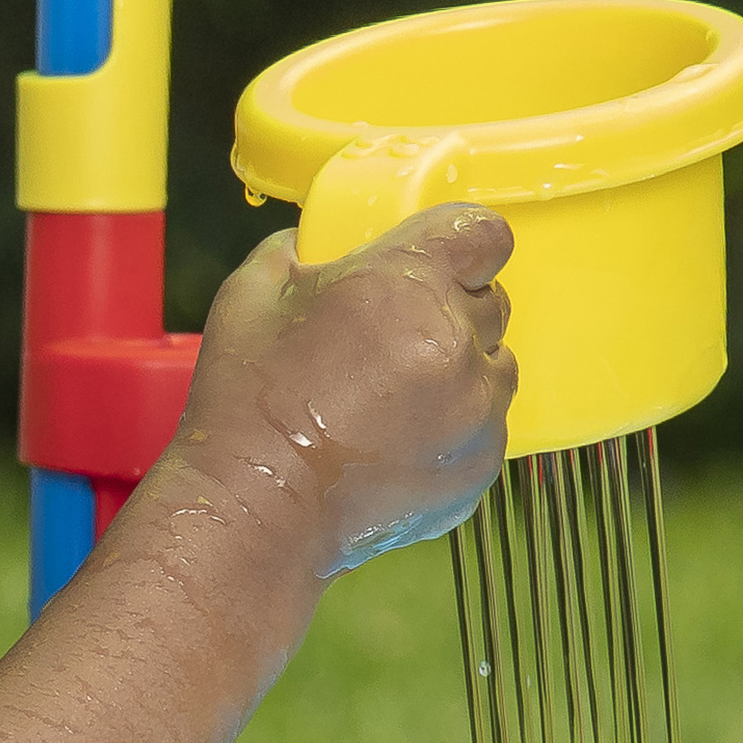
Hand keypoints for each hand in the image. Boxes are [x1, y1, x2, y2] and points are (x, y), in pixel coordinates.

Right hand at [161, 208, 515, 576]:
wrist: (258, 509)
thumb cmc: (249, 405)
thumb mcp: (250, 295)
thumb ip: (293, 251)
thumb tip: (309, 244)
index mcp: (408, 282)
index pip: (483, 233)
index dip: (462, 245)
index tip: (443, 261)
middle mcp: (457, 340)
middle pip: (490, 301)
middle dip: (449, 310)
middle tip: (391, 339)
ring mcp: (476, 408)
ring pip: (494, 366)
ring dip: (459, 370)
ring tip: (395, 396)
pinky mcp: (479, 463)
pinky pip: (486, 427)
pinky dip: (454, 428)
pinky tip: (397, 440)